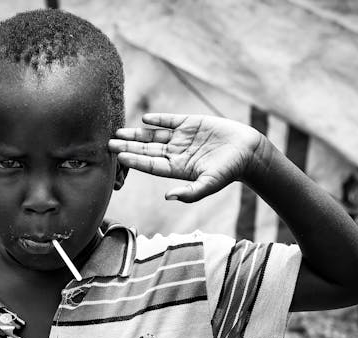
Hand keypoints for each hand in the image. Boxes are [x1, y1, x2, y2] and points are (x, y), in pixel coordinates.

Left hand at [108, 113, 263, 202]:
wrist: (248, 151)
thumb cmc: (229, 171)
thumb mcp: (209, 184)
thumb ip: (190, 193)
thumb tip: (168, 198)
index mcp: (177, 169)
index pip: (151, 165)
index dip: (135, 160)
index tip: (120, 157)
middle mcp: (176, 153)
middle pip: (147, 150)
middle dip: (128, 147)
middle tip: (109, 144)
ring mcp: (182, 138)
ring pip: (154, 136)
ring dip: (136, 134)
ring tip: (119, 132)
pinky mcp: (190, 123)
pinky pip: (170, 121)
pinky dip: (158, 120)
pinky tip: (145, 119)